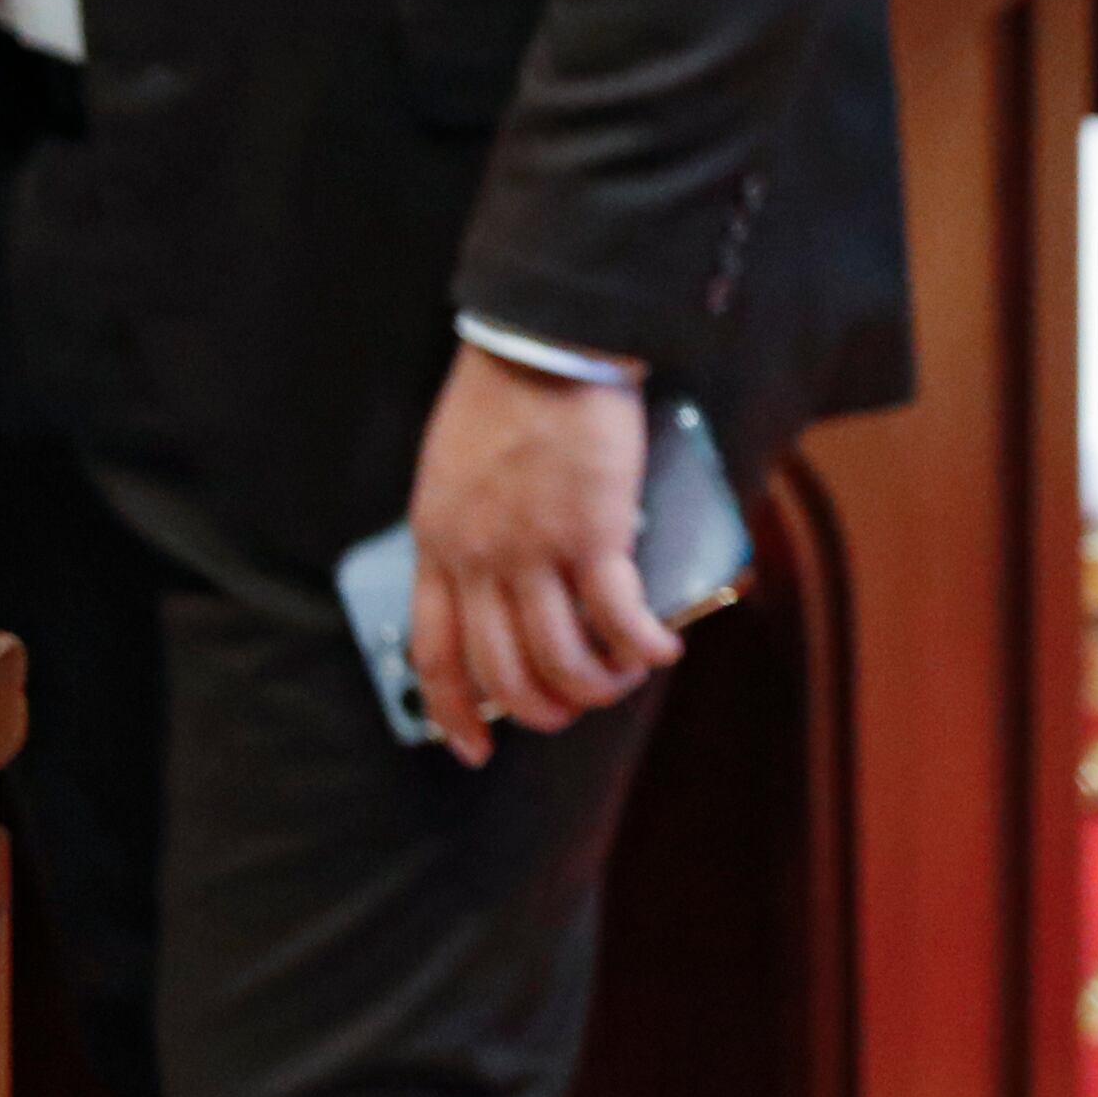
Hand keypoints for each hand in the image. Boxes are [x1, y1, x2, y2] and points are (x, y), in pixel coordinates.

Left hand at [403, 345, 678, 767]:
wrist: (543, 349)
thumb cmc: (501, 398)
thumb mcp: (449, 475)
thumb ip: (464, 531)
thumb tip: (499, 581)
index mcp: (437, 546)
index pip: (436, 654)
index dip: (453, 712)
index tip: (473, 747)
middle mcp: (479, 560)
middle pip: (503, 671)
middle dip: (542, 707)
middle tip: (574, 710)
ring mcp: (534, 551)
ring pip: (561, 657)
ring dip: (597, 684)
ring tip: (624, 678)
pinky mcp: (593, 535)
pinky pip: (617, 618)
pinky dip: (641, 648)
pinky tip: (661, 653)